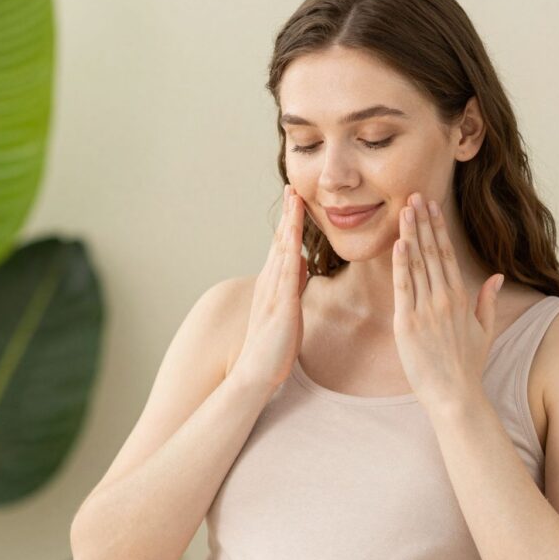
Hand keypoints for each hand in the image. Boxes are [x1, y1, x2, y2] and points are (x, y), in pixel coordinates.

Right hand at [231, 184, 307, 394]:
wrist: (257, 372)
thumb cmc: (274, 344)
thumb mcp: (289, 306)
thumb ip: (294, 282)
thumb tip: (301, 259)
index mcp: (274, 283)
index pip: (282, 246)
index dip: (289, 222)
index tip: (295, 198)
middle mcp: (270, 283)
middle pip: (280, 242)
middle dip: (287, 214)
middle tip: (293, 187)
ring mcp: (273, 293)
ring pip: (282, 252)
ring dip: (289, 226)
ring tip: (294, 203)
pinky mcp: (281, 307)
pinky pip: (287, 276)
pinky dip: (292, 255)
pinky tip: (296, 240)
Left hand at [392, 192, 503, 410]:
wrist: (454, 395)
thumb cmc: (468, 366)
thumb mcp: (484, 331)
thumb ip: (489, 301)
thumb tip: (497, 276)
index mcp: (461, 298)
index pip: (447, 254)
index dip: (437, 228)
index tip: (430, 206)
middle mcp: (445, 299)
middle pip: (431, 252)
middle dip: (422, 222)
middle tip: (413, 195)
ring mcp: (426, 310)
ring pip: (417, 264)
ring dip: (410, 234)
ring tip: (403, 209)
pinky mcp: (408, 324)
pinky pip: (404, 288)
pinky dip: (401, 264)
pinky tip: (398, 243)